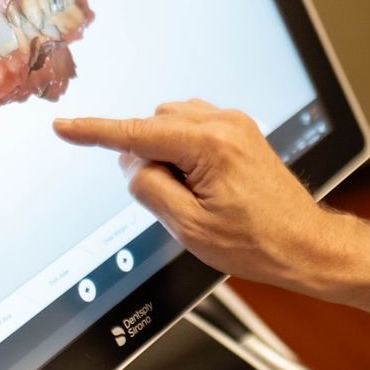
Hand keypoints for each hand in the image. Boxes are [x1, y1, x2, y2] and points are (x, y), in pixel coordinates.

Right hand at [53, 100, 369, 328]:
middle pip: (154, 126)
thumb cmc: (258, 242)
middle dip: (148, 158)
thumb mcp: (189, 226)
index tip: (65, 127)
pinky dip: (185, 154)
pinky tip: (204, 187)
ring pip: (173, 127)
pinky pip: (194, 131)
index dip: (94, 132)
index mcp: (209, 144)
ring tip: (195, 198)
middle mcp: (224, 124)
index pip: (136, 133)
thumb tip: (133, 165)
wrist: (304, 244)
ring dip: (168, 156)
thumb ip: (150, 188)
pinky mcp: (241, 133)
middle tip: (171, 200)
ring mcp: (236, 125)